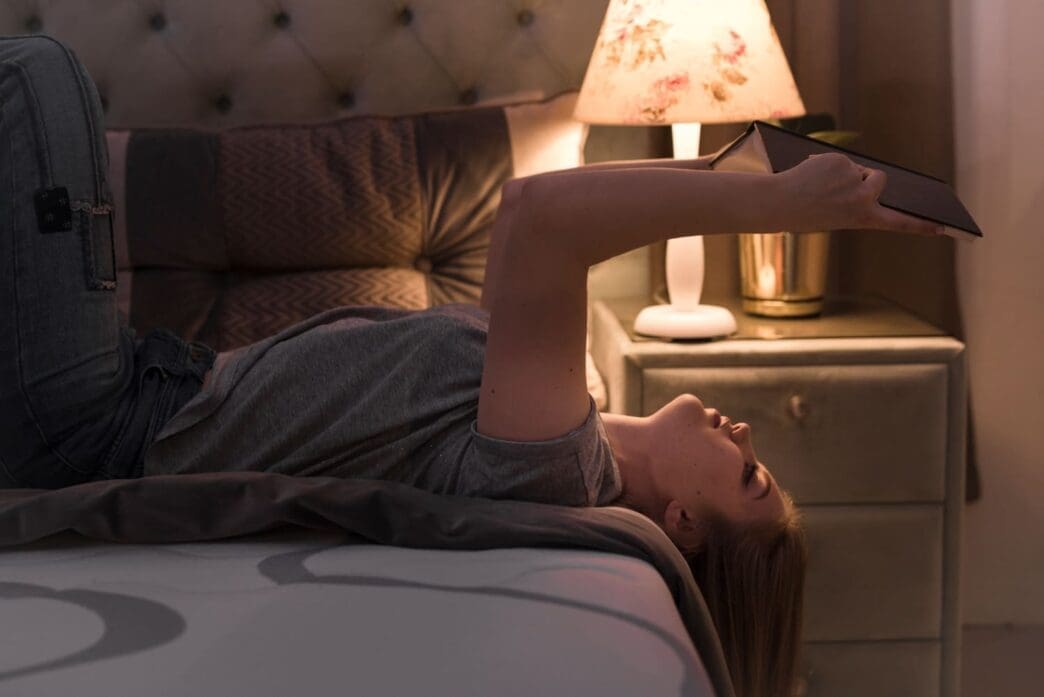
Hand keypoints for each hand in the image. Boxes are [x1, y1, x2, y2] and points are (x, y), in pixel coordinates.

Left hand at [778, 153, 941, 235]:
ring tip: (819, 187)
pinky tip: (812, 175)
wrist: (779, 203)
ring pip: (857, 169)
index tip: (943, 227)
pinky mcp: (842, 162)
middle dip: (866, 179)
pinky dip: (827, 165)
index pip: (899, 223)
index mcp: (863, 218)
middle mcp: (864, 199)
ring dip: (844, 173)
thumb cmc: (804, 214)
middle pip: (879, 179)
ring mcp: (854, 179)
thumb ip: (856, 202)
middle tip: (839, 191)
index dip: (920, 225)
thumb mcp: (836, 214)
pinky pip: (841, 160)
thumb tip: (864, 178)